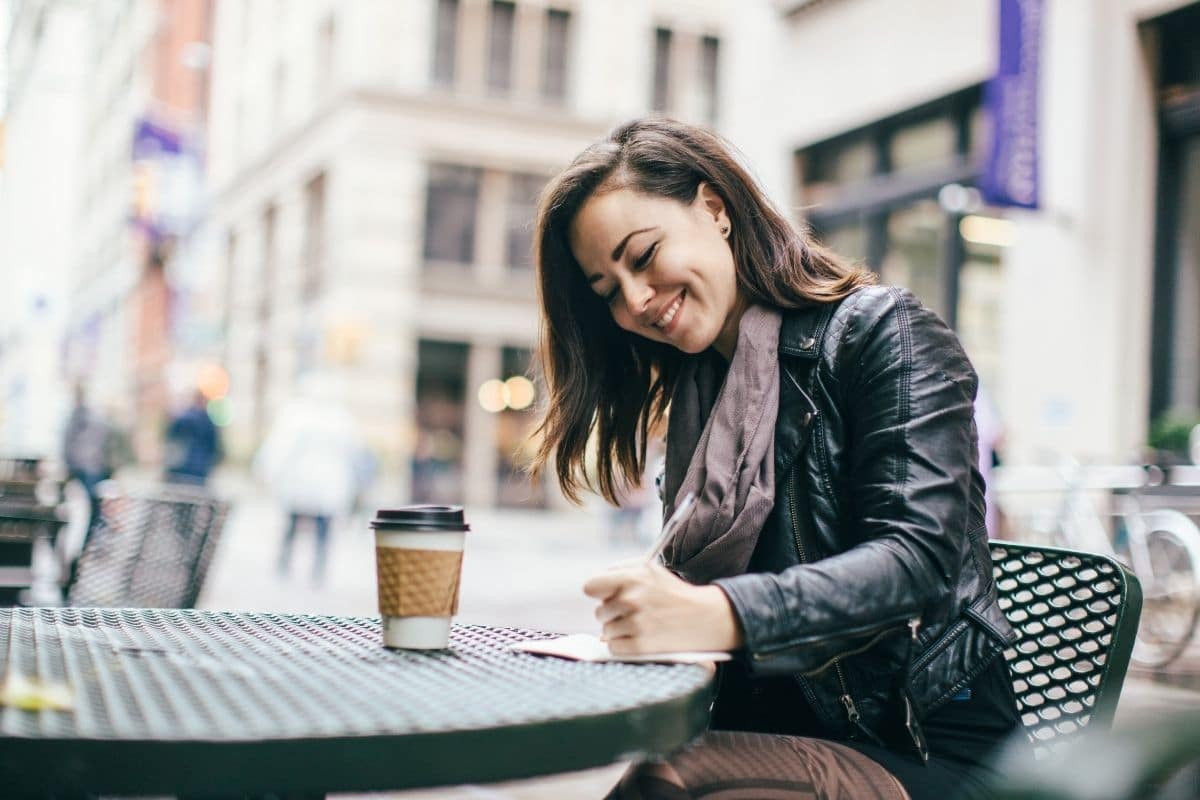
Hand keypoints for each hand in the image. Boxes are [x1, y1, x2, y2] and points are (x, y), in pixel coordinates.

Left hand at [582, 562, 742, 654]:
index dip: (598, 593)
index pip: (591, 587)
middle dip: (612, 614)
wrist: (705, 618)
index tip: (607, 597)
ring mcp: (636, 624)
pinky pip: (614, 648)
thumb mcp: (649, 570)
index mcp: (632, 578)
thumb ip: (619, 572)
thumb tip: (593, 589)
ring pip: (606, 632)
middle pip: (599, 613)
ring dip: (619, 631)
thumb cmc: (674, 592)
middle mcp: (631, 600)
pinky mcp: (641, 647)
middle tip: (634, 613)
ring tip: (642, 625)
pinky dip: (624, 646)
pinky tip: (641, 638)